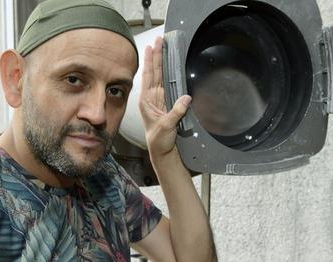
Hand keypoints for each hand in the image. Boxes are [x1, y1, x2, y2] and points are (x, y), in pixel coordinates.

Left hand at [139, 36, 191, 160]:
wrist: (162, 150)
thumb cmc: (159, 140)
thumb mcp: (166, 126)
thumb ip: (176, 112)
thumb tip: (186, 98)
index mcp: (146, 101)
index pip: (148, 76)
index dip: (150, 60)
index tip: (151, 47)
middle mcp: (151, 97)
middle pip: (155, 72)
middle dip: (157, 56)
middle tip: (159, 40)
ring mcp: (159, 99)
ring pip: (161, 76)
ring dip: (162, 62)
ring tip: (163, 47)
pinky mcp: (167, 103)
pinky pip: (169, 85)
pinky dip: (170, 74)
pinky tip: (170, 65)